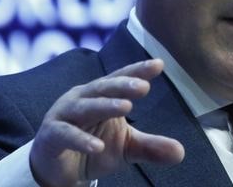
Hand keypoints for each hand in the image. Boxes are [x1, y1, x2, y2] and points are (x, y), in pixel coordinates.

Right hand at [29, 58, 184, 185]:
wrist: (56, 169)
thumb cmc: (92, 146)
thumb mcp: (124, 147)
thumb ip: (149, 146)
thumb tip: (181, 152)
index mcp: (100, 95)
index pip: (121, 79)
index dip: (138, 70)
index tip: (160, 63)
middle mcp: (81, 98)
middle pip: (103, 87)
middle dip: (123, 84)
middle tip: (144, 85)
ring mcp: (64, 114)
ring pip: (85, 106)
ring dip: (105, 105)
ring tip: (126, 107)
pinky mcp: (51, 135)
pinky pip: (66, 134)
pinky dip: (81, 139)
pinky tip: (97, 147)